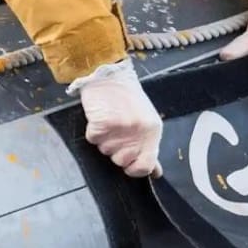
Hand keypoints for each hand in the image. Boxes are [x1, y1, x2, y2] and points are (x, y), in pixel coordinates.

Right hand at [67, 58, 162, 177]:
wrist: (109, 76)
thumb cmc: (127, 99)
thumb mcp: (147, 122)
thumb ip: (150, 148)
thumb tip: (156, 172)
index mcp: (153, 131)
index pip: (145, 167)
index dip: (135, 169)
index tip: (129, 164)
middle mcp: (138, 131)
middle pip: (121, 161)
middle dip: (116, 151)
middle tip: (118, 131)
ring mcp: (120, 129)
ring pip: (105, 151)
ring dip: (105, 140)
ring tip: (111, 120)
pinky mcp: (101, 124)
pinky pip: (92, 139)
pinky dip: (93, 131)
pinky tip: (100, 117)